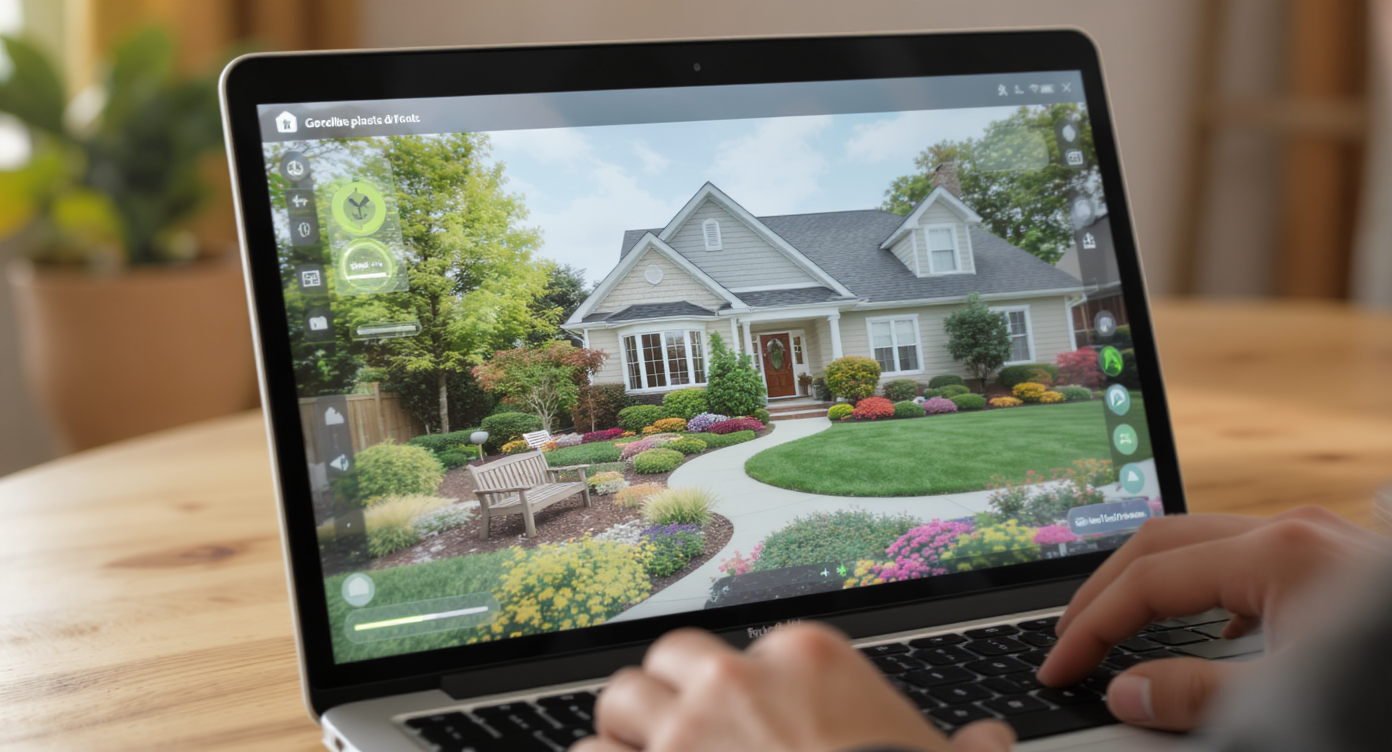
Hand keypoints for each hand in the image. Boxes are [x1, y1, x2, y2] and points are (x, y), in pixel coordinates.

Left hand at [576, 623, 1013, 751]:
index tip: (746, 724)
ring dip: (625, 731)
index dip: (737, 692)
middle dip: (671, 696)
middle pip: (672, 660)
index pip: (745, 649)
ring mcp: (688, 728)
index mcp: (808, 658)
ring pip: (621, 699)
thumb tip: (992, 744)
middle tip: (681, 731)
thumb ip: (967, 750)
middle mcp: (738, 678)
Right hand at [1038, 506, 1380, 731]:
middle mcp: (1293, 532)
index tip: (1058, 668)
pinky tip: (1201, 635)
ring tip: (1113, 628)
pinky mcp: (1334, 568)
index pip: (1149, 581)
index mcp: (1277, 553)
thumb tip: (1126, 691)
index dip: (1091, 625)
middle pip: (1162, 541)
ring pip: (1201, 543)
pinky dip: (1200, 594)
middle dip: (1104, 590)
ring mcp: (1317, 543)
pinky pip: (1243, 563)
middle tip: (1067, 639)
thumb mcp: (1291, 704)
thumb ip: (1197, 696)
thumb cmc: (1391, 686)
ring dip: (1149, 585)